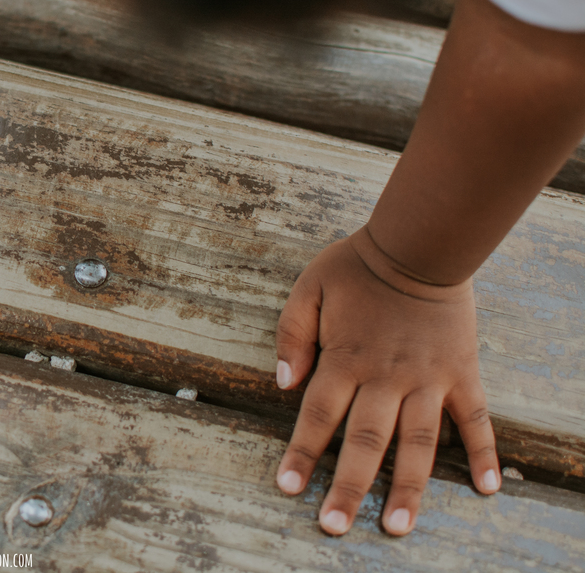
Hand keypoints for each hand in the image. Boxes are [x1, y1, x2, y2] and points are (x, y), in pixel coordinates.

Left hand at [275, 227, 500, 535]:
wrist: (421, 244)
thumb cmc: (358, 266)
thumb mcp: (308, 288)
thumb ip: (293, 336)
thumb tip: (284, 383)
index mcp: (345, 359)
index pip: (318, 416)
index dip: (302, 454)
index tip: (288, 488)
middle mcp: (386, 377)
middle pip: (365, 442)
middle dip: (348, 488)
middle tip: (334, 528)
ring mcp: (428, 379)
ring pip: (417, 443)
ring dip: (408, 487)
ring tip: (397, 527)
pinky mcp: (462, 374)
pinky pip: (475, 419)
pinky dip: (482, 453)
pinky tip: (487, 489)